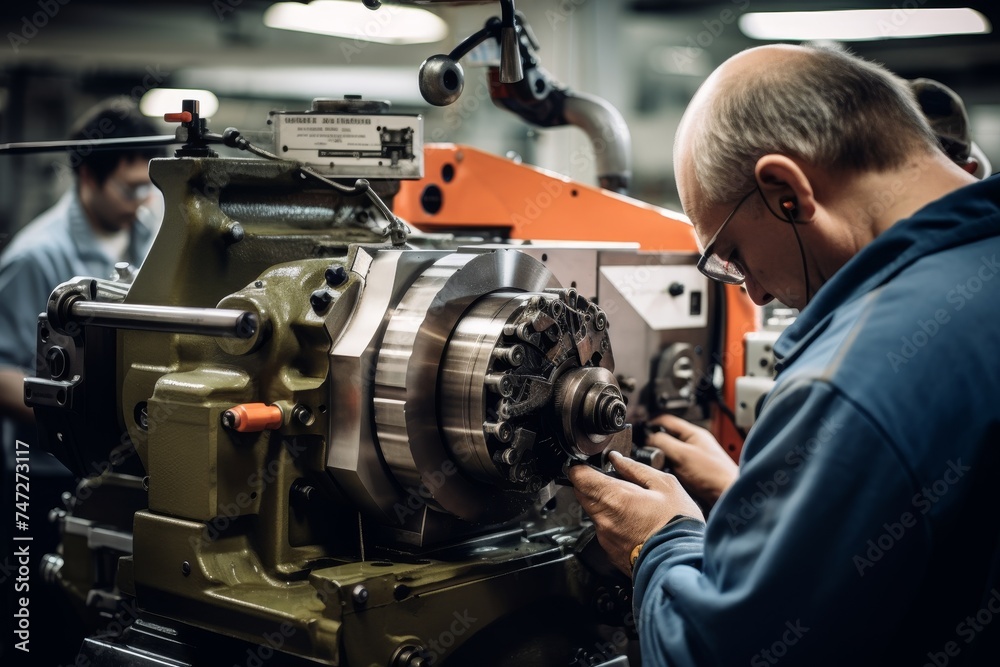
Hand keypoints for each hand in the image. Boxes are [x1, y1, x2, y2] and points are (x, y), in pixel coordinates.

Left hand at [568, 451, 703, 574]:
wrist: (681, 562)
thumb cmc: (677, 524)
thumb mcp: (664, 485)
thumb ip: (635, 469)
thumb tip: (617, 459)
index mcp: (613, 498)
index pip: (578, 477)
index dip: (582, 468)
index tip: (591, 465)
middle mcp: (602, 519)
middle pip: (582, 494)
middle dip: (594, 486)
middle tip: (618, 484)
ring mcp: (604, 537)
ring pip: (594, 513)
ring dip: (606, 506)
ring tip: (633, 507)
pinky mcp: (610, 552)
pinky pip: (605, 531)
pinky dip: (614, 524)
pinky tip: (635, 525)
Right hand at [646, 414, 737, 510]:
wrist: (727, 495)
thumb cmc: (713, 475)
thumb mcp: (683, 454)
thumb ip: (663, 443)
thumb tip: (648, 438)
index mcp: (693, 433)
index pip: (666, 420)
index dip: (651, 423)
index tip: (639, 430)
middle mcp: (693, 443)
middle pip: (666, 437)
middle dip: (654, 443)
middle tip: (646, 451)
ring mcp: (693, 457)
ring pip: (669, 452)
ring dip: (660, 458)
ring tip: (655, 464)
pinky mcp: (692, 471)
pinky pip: (673, 466)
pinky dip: (666, 469)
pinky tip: (664, 475)